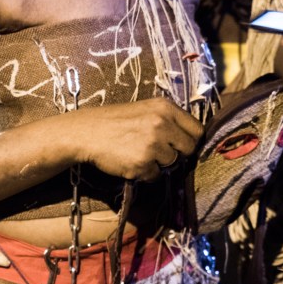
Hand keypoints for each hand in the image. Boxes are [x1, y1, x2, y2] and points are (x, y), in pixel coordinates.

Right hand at [70, 98, 203, 181]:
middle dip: (177, 154)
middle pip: (189, 148)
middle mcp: (162, 124)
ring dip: (159, 164)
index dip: (189, 140)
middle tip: (159, 152)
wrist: (85, 133)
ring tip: (139, 154)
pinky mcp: (142, 163)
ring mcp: (153, 145)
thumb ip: (167, 120)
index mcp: (165, 108)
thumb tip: (187, 139)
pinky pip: (155, 176)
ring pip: (172, 163)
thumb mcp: (144, 110)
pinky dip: (145, 173)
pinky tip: (130, 162)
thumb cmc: (114, 122)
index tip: (179, 145)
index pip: (197, 129)